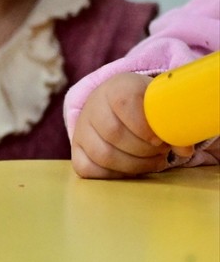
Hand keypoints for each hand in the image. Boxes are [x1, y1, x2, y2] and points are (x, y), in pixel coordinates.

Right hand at [71, 72, 194, 177]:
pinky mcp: (76, 150)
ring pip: (102, 154)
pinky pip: (88, 169)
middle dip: (143, 149)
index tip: (160, 139)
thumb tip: (184, 149)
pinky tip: (131, 169)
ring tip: (152, 161)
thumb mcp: (161, 105)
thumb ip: (174, 123)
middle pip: (113, 133)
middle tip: (161, 151)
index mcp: (116, 87)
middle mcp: (93, 106)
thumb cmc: (146, 108)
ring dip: (133, 165)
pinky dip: (114, 175)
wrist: (117, 107)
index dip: (143, 125)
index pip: (124, 102)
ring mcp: (81, 129)